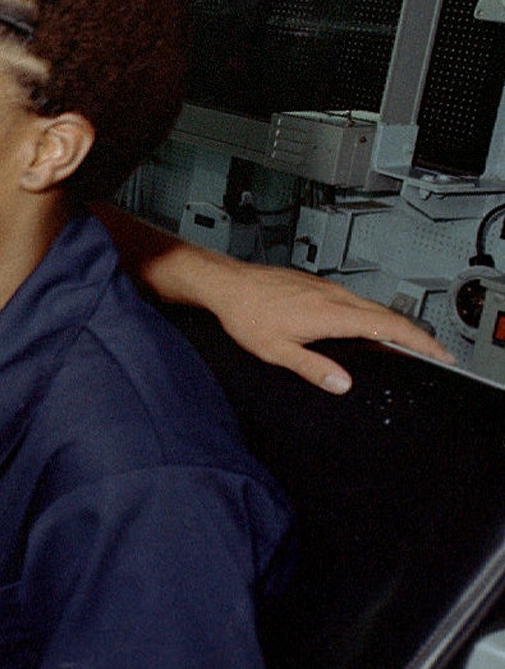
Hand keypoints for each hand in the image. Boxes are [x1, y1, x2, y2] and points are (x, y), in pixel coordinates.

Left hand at [201, 259, 450, 393]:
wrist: (227, 284)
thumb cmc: (246, 314)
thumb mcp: (275, 350)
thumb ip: (311, 367)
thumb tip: (341, 384)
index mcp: (331, 314)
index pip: (390, 326)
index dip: (420, 342)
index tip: (440, 354)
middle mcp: (335, 297)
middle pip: (389, 315)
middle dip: (417, 335)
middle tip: (435, 354)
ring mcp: (328, 289)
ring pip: (373, 306)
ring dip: (396, 324)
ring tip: (410, 344)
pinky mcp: (319, 286)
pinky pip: (357, 301)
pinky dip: (374, 315)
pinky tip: (370, 327)